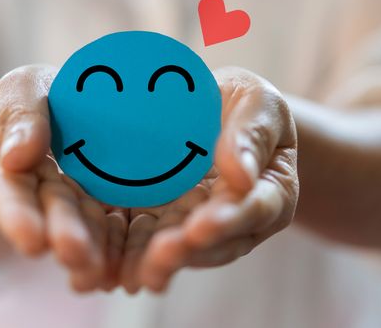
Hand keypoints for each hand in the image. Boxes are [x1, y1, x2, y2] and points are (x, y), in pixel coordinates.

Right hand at [0, 65, 127, 290]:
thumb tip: (16, 158)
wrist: (74, 105)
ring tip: (101, 271)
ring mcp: (72, 203)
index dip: (15, 214)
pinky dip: (118, 248)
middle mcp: (34, 192)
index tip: (30, 239)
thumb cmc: (37, 95)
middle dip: (61, 234)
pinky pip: (114, 227)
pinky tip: (128, 267)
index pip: (4, 187)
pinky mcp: (105, 207)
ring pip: (82, 226)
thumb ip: (17, 114)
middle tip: (75, 254)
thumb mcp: (19, 90)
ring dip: (91, 250)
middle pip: (48, 213)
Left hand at [123, 67, 298, 292]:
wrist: (215, 109)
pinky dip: (128, 254)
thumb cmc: (246, 104)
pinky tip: (107, 268)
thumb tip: (241, 176)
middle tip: (160, 256)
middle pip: (213, 241)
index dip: (227, 220)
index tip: (201, 227)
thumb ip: (251, 135)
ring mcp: (197, 222)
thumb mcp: (258, 103)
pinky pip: (146, 239)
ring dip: (153, 262)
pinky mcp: (163, 220)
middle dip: (185, 250)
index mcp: (272, 189)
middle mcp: (236, 218)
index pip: (253, 207)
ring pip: (178, 248)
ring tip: (130, 276)